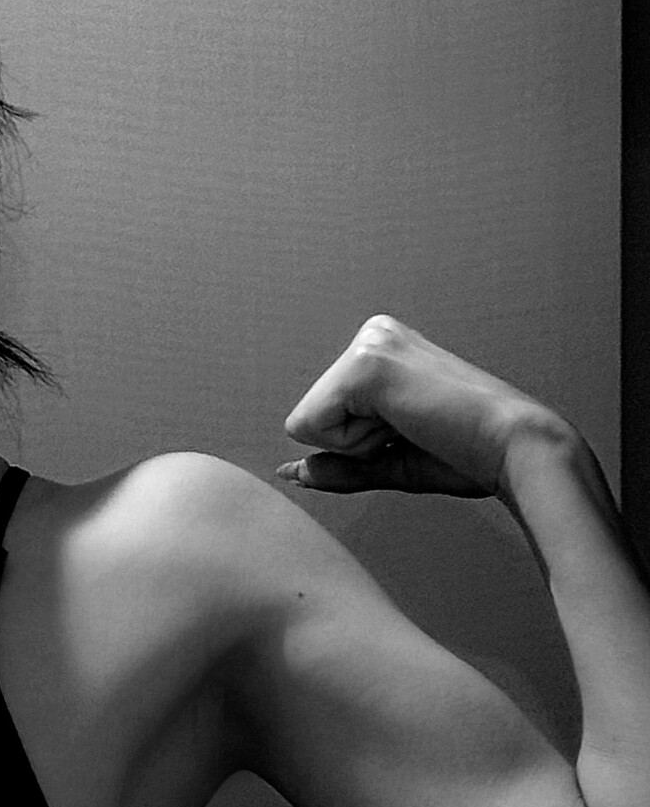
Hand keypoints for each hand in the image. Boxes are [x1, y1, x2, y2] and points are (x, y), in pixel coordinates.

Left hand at [278, 314, 560, 497]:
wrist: (515, 450)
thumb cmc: (468, 455)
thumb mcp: (390, 461)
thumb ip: (340, 464)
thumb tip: (291, 472)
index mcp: (381, 347)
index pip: (324, 414)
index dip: (361, 443)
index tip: (416, 430)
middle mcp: (372, 334)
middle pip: (310, 416)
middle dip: (355, 443)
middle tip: (417, 430)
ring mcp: (368, 344)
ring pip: (309, 423)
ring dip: (358, 443)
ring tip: (417, 425)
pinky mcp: (365, 365)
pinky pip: (314, 426)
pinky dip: (355, 444)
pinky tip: (409, 423)